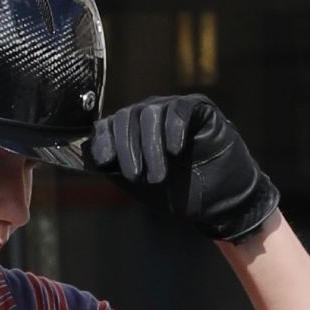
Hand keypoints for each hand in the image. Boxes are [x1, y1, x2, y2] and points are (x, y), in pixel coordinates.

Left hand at [86, 95, 279, 243]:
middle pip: (127, 116)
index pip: (109, 124)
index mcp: (131, 132)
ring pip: (151, 113)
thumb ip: (115, 168)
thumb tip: (91, 157)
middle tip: (137, 176)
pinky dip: (174, 130)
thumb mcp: (138, 184)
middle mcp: (150, 116)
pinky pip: (179, 110)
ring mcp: (174, 109)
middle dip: (127, 148)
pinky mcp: (199, 109)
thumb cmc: (178, 193)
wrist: (218, 201)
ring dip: (151, 147)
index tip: (104, 161)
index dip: (104, 140)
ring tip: (159, 176)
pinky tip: (176, 150)